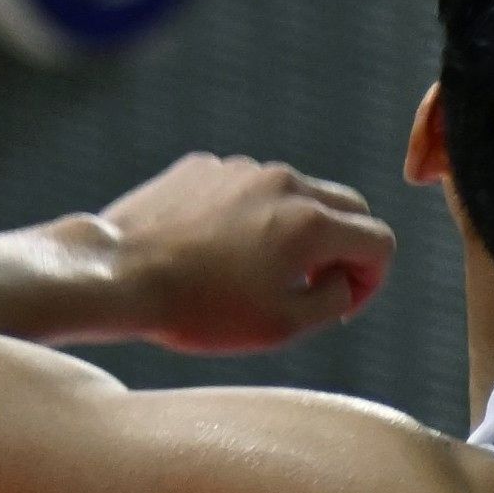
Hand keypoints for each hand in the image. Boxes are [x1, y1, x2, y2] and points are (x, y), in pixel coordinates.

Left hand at [82, 156, 394, 351]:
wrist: (115, 275)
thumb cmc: (198, 309)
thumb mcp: (283, 326)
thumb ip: (335, 299)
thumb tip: (345, 279)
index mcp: (312, 222)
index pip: (379, 241)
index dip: (372, 280)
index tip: (343, 303)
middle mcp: (285, 183)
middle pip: (348, 207)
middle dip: (344, 248)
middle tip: (314, 285)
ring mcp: (242, 169)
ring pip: (296, 194)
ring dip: (295, 230)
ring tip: (256, 271)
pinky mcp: (204, 166)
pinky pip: (247, 188)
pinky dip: (249, 216)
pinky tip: (216, 250)